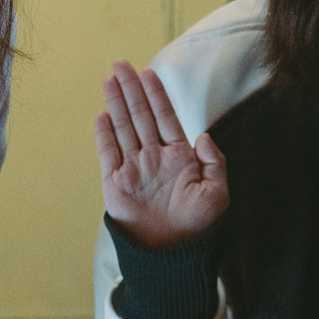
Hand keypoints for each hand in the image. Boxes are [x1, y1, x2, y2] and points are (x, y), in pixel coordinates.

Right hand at [96, 60, 227, 250]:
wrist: (171, 255)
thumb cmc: (197, 226)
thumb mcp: (217, 193)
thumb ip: (214, 163)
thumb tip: (203, 135)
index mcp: (179, 157)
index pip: (166, 118)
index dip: (157, 95)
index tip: (149, 73)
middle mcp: (155, 158)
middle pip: (141, 116)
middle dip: (132, 89)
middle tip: (121, 63)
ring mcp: (134, 168)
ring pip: (123, 128)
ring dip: (116, 103)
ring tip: (109, 79)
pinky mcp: (116, 183)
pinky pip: (108, 153)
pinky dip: (104, 134)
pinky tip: (101, 114)